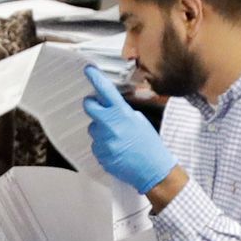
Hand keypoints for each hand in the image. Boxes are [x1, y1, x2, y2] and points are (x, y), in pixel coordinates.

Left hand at [79, 62, 174, 191]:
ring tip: (117, 138)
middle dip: (92, 105)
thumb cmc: (149, 145)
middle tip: (98, 108)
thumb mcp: (140, 121)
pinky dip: (103, 146)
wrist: (152, 170)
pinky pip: (96, 145)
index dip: (95, 78)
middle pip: (89, 107)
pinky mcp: (100, 154)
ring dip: (100, 130)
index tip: (88, 70)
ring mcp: (103, 140)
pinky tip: (117, 150)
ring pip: (93, 128)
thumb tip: (110, 106)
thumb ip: (123, 112)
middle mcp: (109, 125)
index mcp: (122, 113)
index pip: (104, 90)